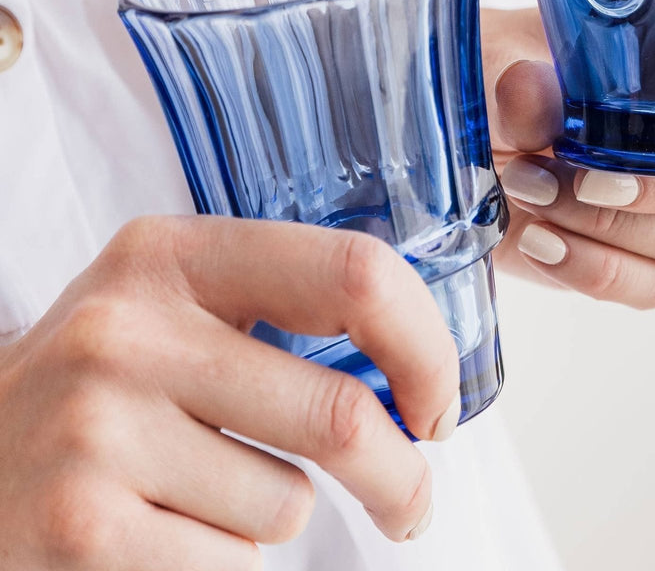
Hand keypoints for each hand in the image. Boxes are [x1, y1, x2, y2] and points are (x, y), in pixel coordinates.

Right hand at [0, 216, 459, 568]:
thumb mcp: (178, 303)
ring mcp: (98, 428)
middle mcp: (132, 329)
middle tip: (408, 501)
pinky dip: (227, 560)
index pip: (354, 273)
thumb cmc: (107, 379)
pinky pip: (233, 565)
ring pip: (286, 504)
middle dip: (400, 476)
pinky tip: (165, 531)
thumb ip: (285, 307)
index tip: (436, 402)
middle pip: (339, 414)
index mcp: (176, 253)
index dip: (424, 345)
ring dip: (276, 515)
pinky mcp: (79, 527)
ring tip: (204, 492)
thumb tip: (418, 375)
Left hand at [481, 8, 654, 308]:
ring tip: (525, 183)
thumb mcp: (500, 51)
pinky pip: (653, 287)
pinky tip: (533, 234)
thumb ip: (525, 75)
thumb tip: (537, 102)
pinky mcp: (638, 261)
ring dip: (610, 224)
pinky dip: (589, 266)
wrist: (460, 122)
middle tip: (594, 174)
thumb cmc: (498, 64)